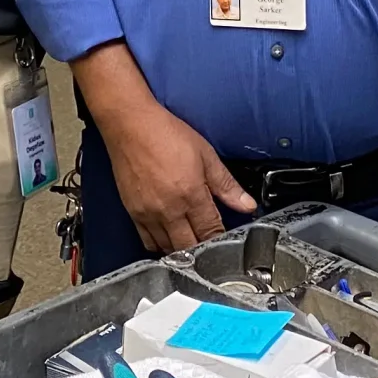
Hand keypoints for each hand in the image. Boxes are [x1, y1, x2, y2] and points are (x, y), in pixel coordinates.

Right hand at [100, 98, 254, 254]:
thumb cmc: (166, 134)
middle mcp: (169, 209)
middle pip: (189, 247)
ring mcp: (149, 214)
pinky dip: (160, 246)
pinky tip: (169, 239)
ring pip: (168, 249)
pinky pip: (147, 242)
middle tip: (209, 246)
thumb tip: (247, 205)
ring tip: (191, 244)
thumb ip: (227, 184)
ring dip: (182, 251)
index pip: (210, 231)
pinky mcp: (133, 213)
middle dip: (202, 250)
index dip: (220, 239)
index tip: (225, 240)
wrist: (130, 125)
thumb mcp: (205, 154)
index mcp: (191, 194)